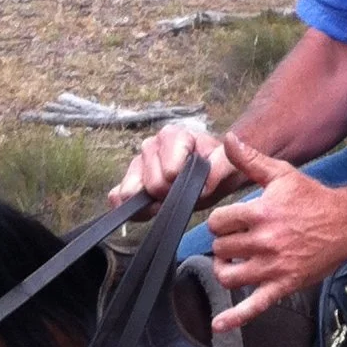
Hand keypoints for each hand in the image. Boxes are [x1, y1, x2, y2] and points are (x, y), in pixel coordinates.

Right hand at [110, 120, 235, 206]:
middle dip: (169, 195)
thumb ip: (223, 167)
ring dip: (151, 203)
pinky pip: (117, 196)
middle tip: (183, 194)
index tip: (195, 184)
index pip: (169, 169)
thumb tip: (206, 183)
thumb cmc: (219, 168)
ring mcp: (137, 163)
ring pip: (132, 190)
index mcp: (173, 136)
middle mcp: (151, 145)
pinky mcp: (128, 180)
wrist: (215, 176)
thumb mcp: (229, 165)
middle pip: (152, 184)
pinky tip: (149, 211)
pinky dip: (130, 209)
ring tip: (170, 202)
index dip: (181, 182)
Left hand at [203, 136, 346, 332]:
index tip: (229, 221)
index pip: (219, 222)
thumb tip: (227, 139)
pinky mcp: (284, 285)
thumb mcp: (282, 174)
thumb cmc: (313, 198)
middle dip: (223, 243)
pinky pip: (255, 306)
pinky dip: (234, 318)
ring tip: (230, 262)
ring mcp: (274, 267)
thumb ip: (251, 159)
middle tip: (234, 240)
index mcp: (262, 213)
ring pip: (229, 275)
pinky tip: (218, 324)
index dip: (220, 221)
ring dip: (224, 269)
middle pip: (221, 248)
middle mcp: (265, 242)